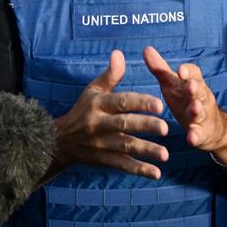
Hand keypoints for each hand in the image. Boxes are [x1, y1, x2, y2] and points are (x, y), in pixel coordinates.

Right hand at [54, 50, 169, 178]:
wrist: (60, 140)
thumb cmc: (82, 109)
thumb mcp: (93, 90)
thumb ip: (110, 74)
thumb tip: (119, 53)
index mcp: (98, 104)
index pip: (121, 102)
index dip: (140, 103)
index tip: (159, 104)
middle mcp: (98, 124)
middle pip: (124, 124)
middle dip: (145, 126)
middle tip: (166, 128)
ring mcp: (100, 144)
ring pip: (125, 147)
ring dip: (146, 151)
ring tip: (165, 154)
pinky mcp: (103, 160)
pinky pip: (122, 165)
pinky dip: (139, 170)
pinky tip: (156, 173)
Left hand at [142, 46, 226, 157]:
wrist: (211, 128)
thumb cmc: (185, 100)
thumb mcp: (172, 84)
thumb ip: (161, 69)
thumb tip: (146, 48)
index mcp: (193, 83)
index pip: (194, 73)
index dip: (188, 71)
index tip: (180, 70)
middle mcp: (200, 98)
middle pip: (200, 91)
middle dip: (195, 88)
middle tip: (190, 86)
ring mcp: (202, 116)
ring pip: (201, 112)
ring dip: (197, 110)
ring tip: (194, 109)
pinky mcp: (202, 134)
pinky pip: (199, 135)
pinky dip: (196, 136)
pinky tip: (191, 138)